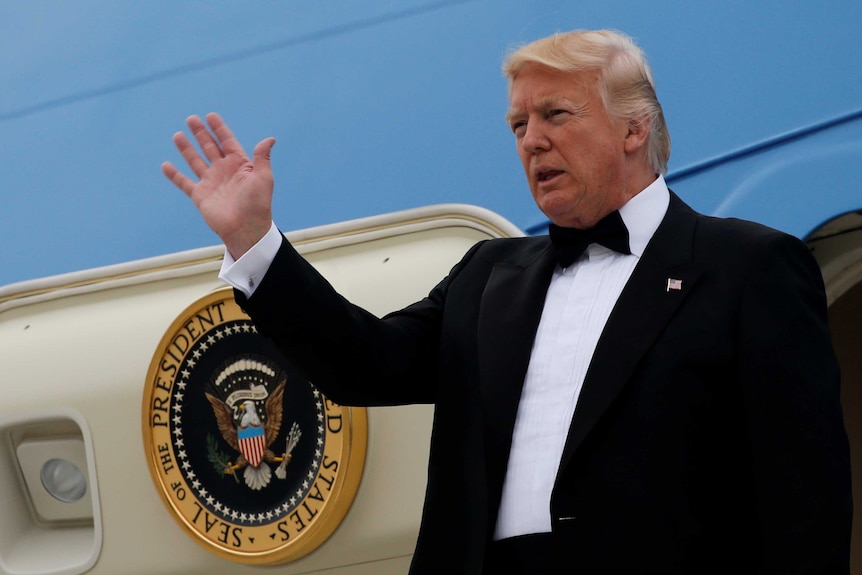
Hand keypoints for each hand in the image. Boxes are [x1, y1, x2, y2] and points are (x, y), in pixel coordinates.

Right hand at [162, 112, 275, 258]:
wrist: (246, 229)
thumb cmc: (258, 205)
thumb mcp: (263, 178)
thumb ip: (262, 157)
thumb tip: (270, 138)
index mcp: (240, 165)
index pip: (227, 142)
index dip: (219, 129)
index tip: (210, 116)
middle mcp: (224, 171)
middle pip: (210, 147)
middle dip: (201, 133)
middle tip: (192, 118)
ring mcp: (211, 182)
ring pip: (195, 161)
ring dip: (186, 148)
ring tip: (178, 135)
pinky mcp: (200, 195)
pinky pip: (184, 183)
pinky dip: (174, 175)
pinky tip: (166, 165)